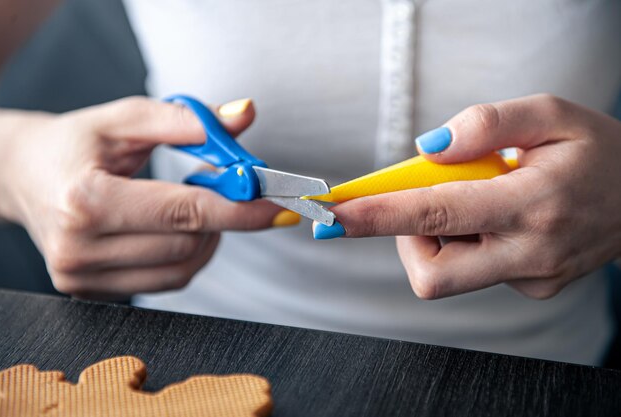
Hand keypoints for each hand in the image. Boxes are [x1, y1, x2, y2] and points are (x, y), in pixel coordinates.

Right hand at [0, 97, 282, 298]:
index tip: (277, 205)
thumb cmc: (74, 143)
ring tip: (192, 203)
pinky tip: (174, 228)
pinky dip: (186, 255)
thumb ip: (186, 119)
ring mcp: (82, 277)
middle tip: (231, 187)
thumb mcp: (124, 119)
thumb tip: (245, 115)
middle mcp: (80, 247)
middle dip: (224, 216)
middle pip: (188, 243)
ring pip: (183, 269)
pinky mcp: (90, 292)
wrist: (21, 176)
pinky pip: (165, 281)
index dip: (239, 209)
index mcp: (86, 199)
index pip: (183, 211)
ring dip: (207, 237)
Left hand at [327, 94, 620, 298]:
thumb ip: (487, 123)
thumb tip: (426, 147)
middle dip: (404, 236)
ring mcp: (531, 279)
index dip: (375, 217)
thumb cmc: (598, 150)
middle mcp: (530, 253)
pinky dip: (465, 241)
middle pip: (431, 272)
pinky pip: (473, 270)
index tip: (331, 218)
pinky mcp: (533, 288)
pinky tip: (498, 218)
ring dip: (437, 233)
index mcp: (532, 203)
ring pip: (447, 272)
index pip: (434, 215)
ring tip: (479, 197)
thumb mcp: (552, 113)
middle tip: (421, 197)